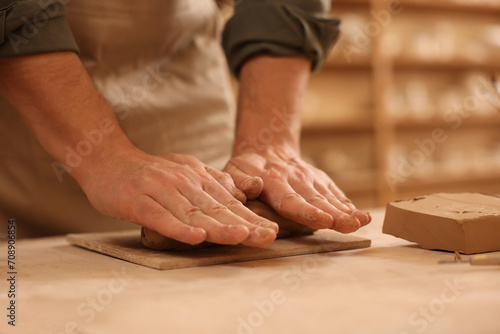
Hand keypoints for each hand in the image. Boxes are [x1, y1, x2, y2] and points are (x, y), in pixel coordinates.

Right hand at [79, 149, 277, 246]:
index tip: (272, 231)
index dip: (251, 217)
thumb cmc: (150, 173)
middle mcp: (183, 182)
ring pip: (193, 212)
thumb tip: (246, 193)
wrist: (108, 160)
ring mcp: (160, 190)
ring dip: (217, 226)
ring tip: (241, 237)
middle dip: (244, 224)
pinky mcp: (138, 201)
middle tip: (267, 237)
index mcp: (198, 178)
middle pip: (216, 208)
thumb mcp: (187, 171)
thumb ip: (216, 182)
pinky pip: (161, 216)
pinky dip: (178, 228)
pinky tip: (195, 238)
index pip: (229, 201)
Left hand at [224, 147, 370, 232]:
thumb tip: (251, 187)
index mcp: (272, 181)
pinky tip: (362, 217)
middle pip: (316, 200)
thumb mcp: (232, 171)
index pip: (290, 199)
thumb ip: (239, 182)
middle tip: (350, 225)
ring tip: (362, 222)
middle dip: (334, 214)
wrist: (267, 148)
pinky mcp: (321, 180)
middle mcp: (295, 179)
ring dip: (346, 211)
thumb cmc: (246, 168)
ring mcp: (311, 178)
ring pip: (329, 197)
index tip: (323, 221)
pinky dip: (349, 206)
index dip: (307, 212)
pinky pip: (336, 194)